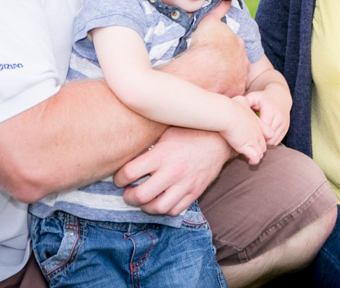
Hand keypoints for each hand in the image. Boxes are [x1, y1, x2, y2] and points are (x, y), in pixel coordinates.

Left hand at [114, 127, 232, 215]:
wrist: (220, 137)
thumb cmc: (190, 130)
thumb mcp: (166, 130)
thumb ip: (148, 142)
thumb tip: (125, 147)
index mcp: (162, 154)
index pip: (129, 173)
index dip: (118, 178)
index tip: (119, 177)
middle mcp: (172, 171)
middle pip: (141, 196)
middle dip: (128, 197)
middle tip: (128, 192)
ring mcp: (185, 184)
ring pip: (158, 208)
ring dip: (146, 207)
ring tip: (144, 199)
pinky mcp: (195, 191)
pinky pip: (175, 210)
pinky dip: (165, 209)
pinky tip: (161, 200)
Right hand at [184, 0, 247, 95]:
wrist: (202, 68)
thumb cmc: (205, 44)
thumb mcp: (210, 21)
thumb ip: (219, 10)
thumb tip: (227, 0)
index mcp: (239, 44)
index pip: (234, 46)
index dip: (224, 49)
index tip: (214, 52)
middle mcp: (243, 61)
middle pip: (236, 62)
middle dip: (227, 64)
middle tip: (212, 67)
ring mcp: (240, 77)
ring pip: (234, 77)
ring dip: (226, 78)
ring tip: (211, 79)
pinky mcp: (235, 91)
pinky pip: (231, 91)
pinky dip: (224, 90)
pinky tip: (213, 90)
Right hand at [221, 96, 266, 163]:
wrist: (227, 113)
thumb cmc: (232, 106)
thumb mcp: (242, 101)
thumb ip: (245, 102)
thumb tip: (243, 100)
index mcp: (258, 123)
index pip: (269, 133)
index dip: (264, 137)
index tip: (256, 139)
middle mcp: (258, 132)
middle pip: (264, 144)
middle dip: (259, 148)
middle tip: (252, 150)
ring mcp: (253, 140)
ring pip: (260, 152)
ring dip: (256, 155)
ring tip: (250, 157)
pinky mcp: (246, 147)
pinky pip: (254, 157)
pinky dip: (253, 160)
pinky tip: (248, 160)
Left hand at [246, 87, 290, 145]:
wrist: (280, 96)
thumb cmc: (263, 98)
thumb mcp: (254, 97)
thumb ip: (245, 102)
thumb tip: (236, 108)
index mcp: (270, 110)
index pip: (261, 129)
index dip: (253, 133)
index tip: (245, 132)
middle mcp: (279, 118)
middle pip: (267, 136)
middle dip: (258, 139)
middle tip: (249, 138)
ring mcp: (284, 124)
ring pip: (272, 140)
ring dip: (264, 141)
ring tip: (256, 137)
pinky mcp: (286, 128)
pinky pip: (277, 141)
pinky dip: (269, 141)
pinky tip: (263, 137)